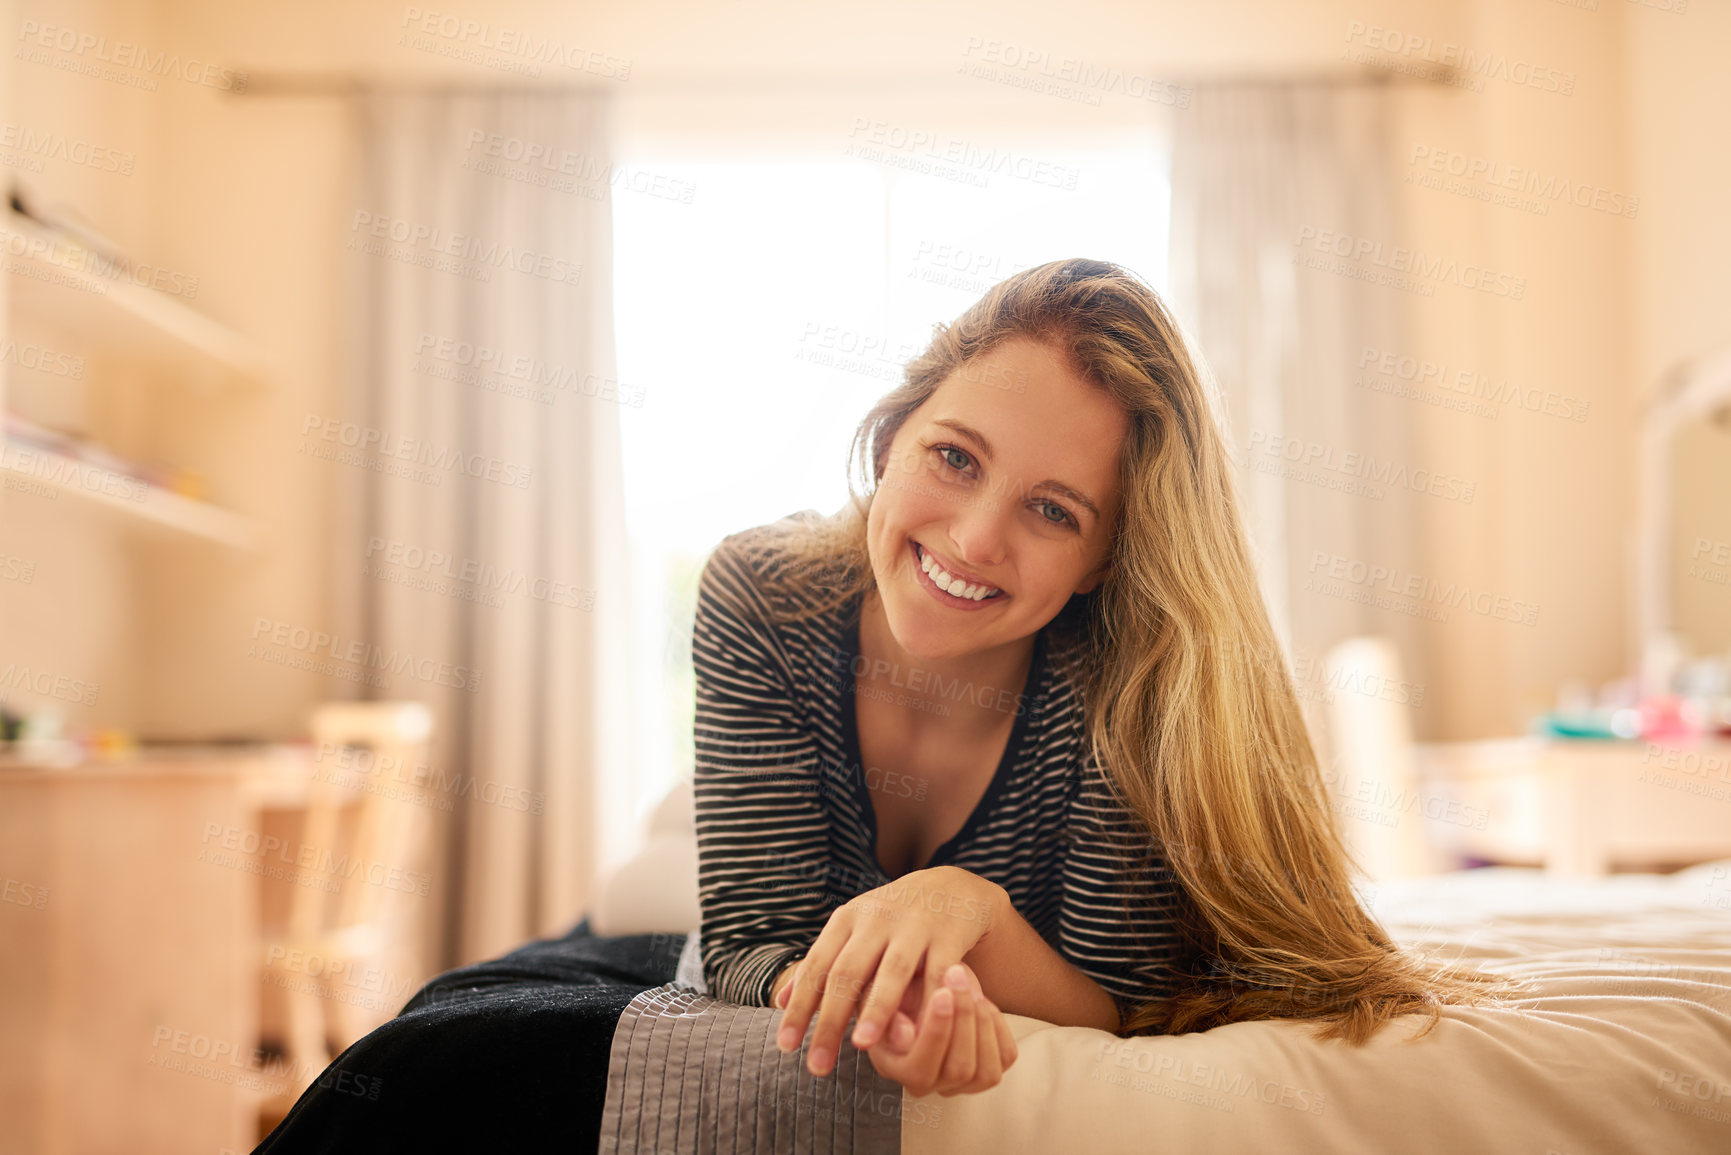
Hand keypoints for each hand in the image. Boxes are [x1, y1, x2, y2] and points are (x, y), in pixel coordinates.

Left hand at [773, 865, 1004, 1077]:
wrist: (950, 887)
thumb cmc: (892, 919)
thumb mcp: (853, 930)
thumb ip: (821, 965)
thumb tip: (781, 1003)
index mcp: (846, 919)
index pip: (816, 967)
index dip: (800, 1008)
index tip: (786, 1047)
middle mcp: (876, 919)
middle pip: (847, 973)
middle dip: (830, 1021)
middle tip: (817, 1066)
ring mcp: (914, 925)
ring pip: (892, 971)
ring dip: (876, 1008)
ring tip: (861, 1046)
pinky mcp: (948, 934)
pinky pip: (938, 974)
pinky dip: (930, 1003)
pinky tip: (923, 1034)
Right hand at [862, 960, 1018, 1096]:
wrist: (922, 984)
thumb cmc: (899, 987)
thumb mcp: (883, 991)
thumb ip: (887, 1010)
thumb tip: (905, 1036)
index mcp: (894, 1068)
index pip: (919, 1068)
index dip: (936, 1032)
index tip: (942, 993)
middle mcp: (927, 1084)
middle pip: (958, 1070)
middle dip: (963, 1019)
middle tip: (959, 978)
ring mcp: (959, 1081)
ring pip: (986, 1072)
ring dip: (983, 1025)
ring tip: (972, 991)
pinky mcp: (986, 1069)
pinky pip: (1005, 1058)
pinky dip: (999, 1028)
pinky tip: (983, 1003)